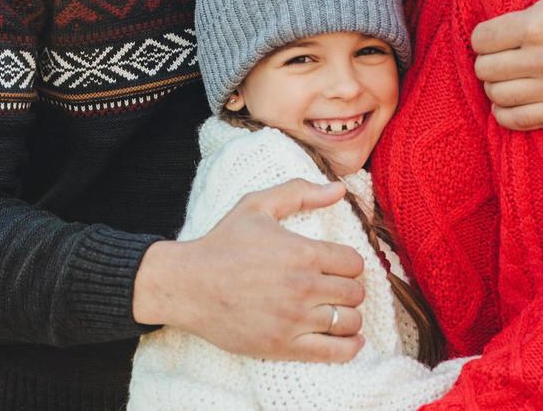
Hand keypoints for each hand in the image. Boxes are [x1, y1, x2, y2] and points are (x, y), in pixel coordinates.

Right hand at [132, 178, 366, 361]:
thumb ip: (299, 193)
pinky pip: (335, 353)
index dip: (349, 263)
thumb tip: (339, 189)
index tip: (338, 265)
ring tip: (337, 311)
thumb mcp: (256, 206)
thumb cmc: (221, 244)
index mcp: (302, 253)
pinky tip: (350, 340)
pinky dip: (350, 348)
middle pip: (355, 292)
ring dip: (349, 316)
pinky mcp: (284, 346)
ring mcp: (295, 320)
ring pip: (350, 322)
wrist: (187, 285)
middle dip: (350, 288)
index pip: (354, 262)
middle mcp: (304, 287)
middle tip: (336, 288)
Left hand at [471, 0, 542, 130]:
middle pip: (485, 70)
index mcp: (539, 24)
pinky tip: (512, 97)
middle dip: (487, 59)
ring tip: (507, 73)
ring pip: (497, 96)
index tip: (495, 33)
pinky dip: (506, 112)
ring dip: (495, 85)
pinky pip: (518, 121)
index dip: (482, 36)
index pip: (481, 40)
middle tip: (501, 53)